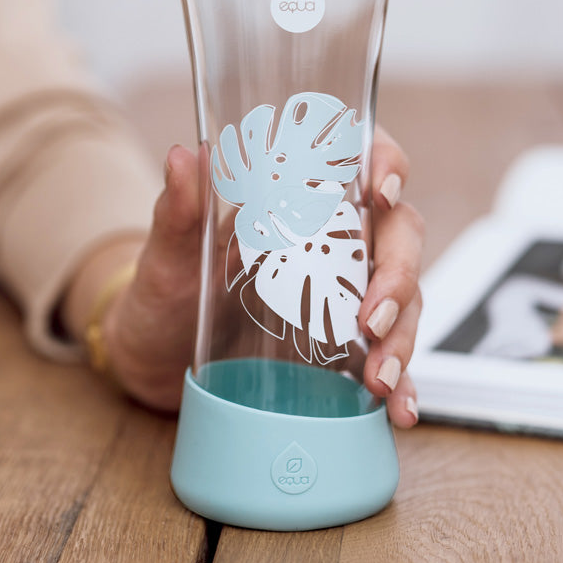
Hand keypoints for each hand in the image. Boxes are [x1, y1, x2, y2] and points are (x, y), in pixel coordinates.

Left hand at [63, 129, 423, 427]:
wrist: (157, 358)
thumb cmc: (166, 291)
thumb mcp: (169, 255)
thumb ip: (178, 210)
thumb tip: (183, 156)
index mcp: (297, 197)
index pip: (360, 156)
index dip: (386, 162)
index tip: (380, 192)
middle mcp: (333, 237)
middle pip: (399, 233)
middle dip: (399, 273)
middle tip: (371, 318)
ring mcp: (346, 290)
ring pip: (405, 295)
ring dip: (402, 334)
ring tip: (379, 376)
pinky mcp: (345, 342)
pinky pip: (388, 354)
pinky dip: (403, 382)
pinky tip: (399, 407)